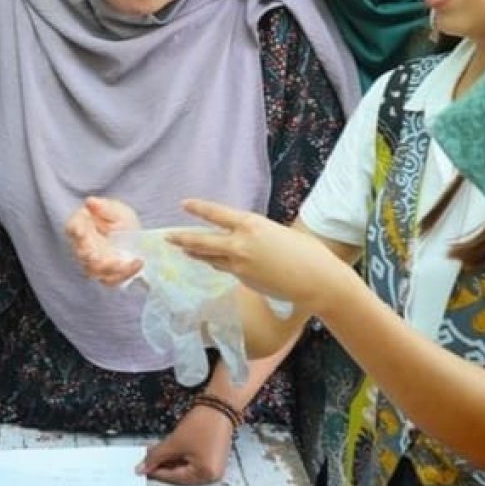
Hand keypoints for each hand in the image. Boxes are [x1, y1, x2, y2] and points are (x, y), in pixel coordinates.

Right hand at [65, 196, 143, 285]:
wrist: (134, 238)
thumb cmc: (120, 220)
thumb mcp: (117, 211)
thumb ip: (105, 207)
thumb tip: (90, 201)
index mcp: (81, 226)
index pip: (72, 228)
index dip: (76, 230)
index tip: (81, 231)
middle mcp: (83, 247)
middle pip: (82, 253)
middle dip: (89, 256)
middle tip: (97, 256)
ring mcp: (93, 263)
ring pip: (94, 270)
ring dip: (107, 268)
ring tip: (122, 262)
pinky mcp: (106, 274)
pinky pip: (111, 279)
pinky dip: (124, 274)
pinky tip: (138, 262)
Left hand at [136, 405, 232, 485]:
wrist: (219, 405)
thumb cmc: (200, 424)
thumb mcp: (175, 442)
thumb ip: (156, 456)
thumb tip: (142, 468)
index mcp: (205, 475)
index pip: (175, 478)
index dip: (157, 472)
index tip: (142, 468)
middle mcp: (212, 476)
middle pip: (181, 475)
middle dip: (163, 466)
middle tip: (147, 460)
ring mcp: (214, 467)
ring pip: (186, 468)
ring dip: (170, 461)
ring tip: (156, 453)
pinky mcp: (213, 457)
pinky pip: (193, 462)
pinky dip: (180, 457)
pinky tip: (169, 451)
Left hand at [168, 199, 355, 311]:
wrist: (317, 281)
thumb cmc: (307, 252)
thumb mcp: (278, 233)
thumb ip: (255, 235)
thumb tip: (244, 240)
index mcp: (251, 225)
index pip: (217, 214)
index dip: (198, 209)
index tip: (184, 204)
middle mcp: (240, 244)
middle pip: (202, 241)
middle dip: (182, 238)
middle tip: (167, 237)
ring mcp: (240, 265)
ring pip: (210, 257)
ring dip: (195, 253)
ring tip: (183, 250)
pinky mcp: (243, 280)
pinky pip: (226, 269)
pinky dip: (217, 264)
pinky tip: (212, 263)